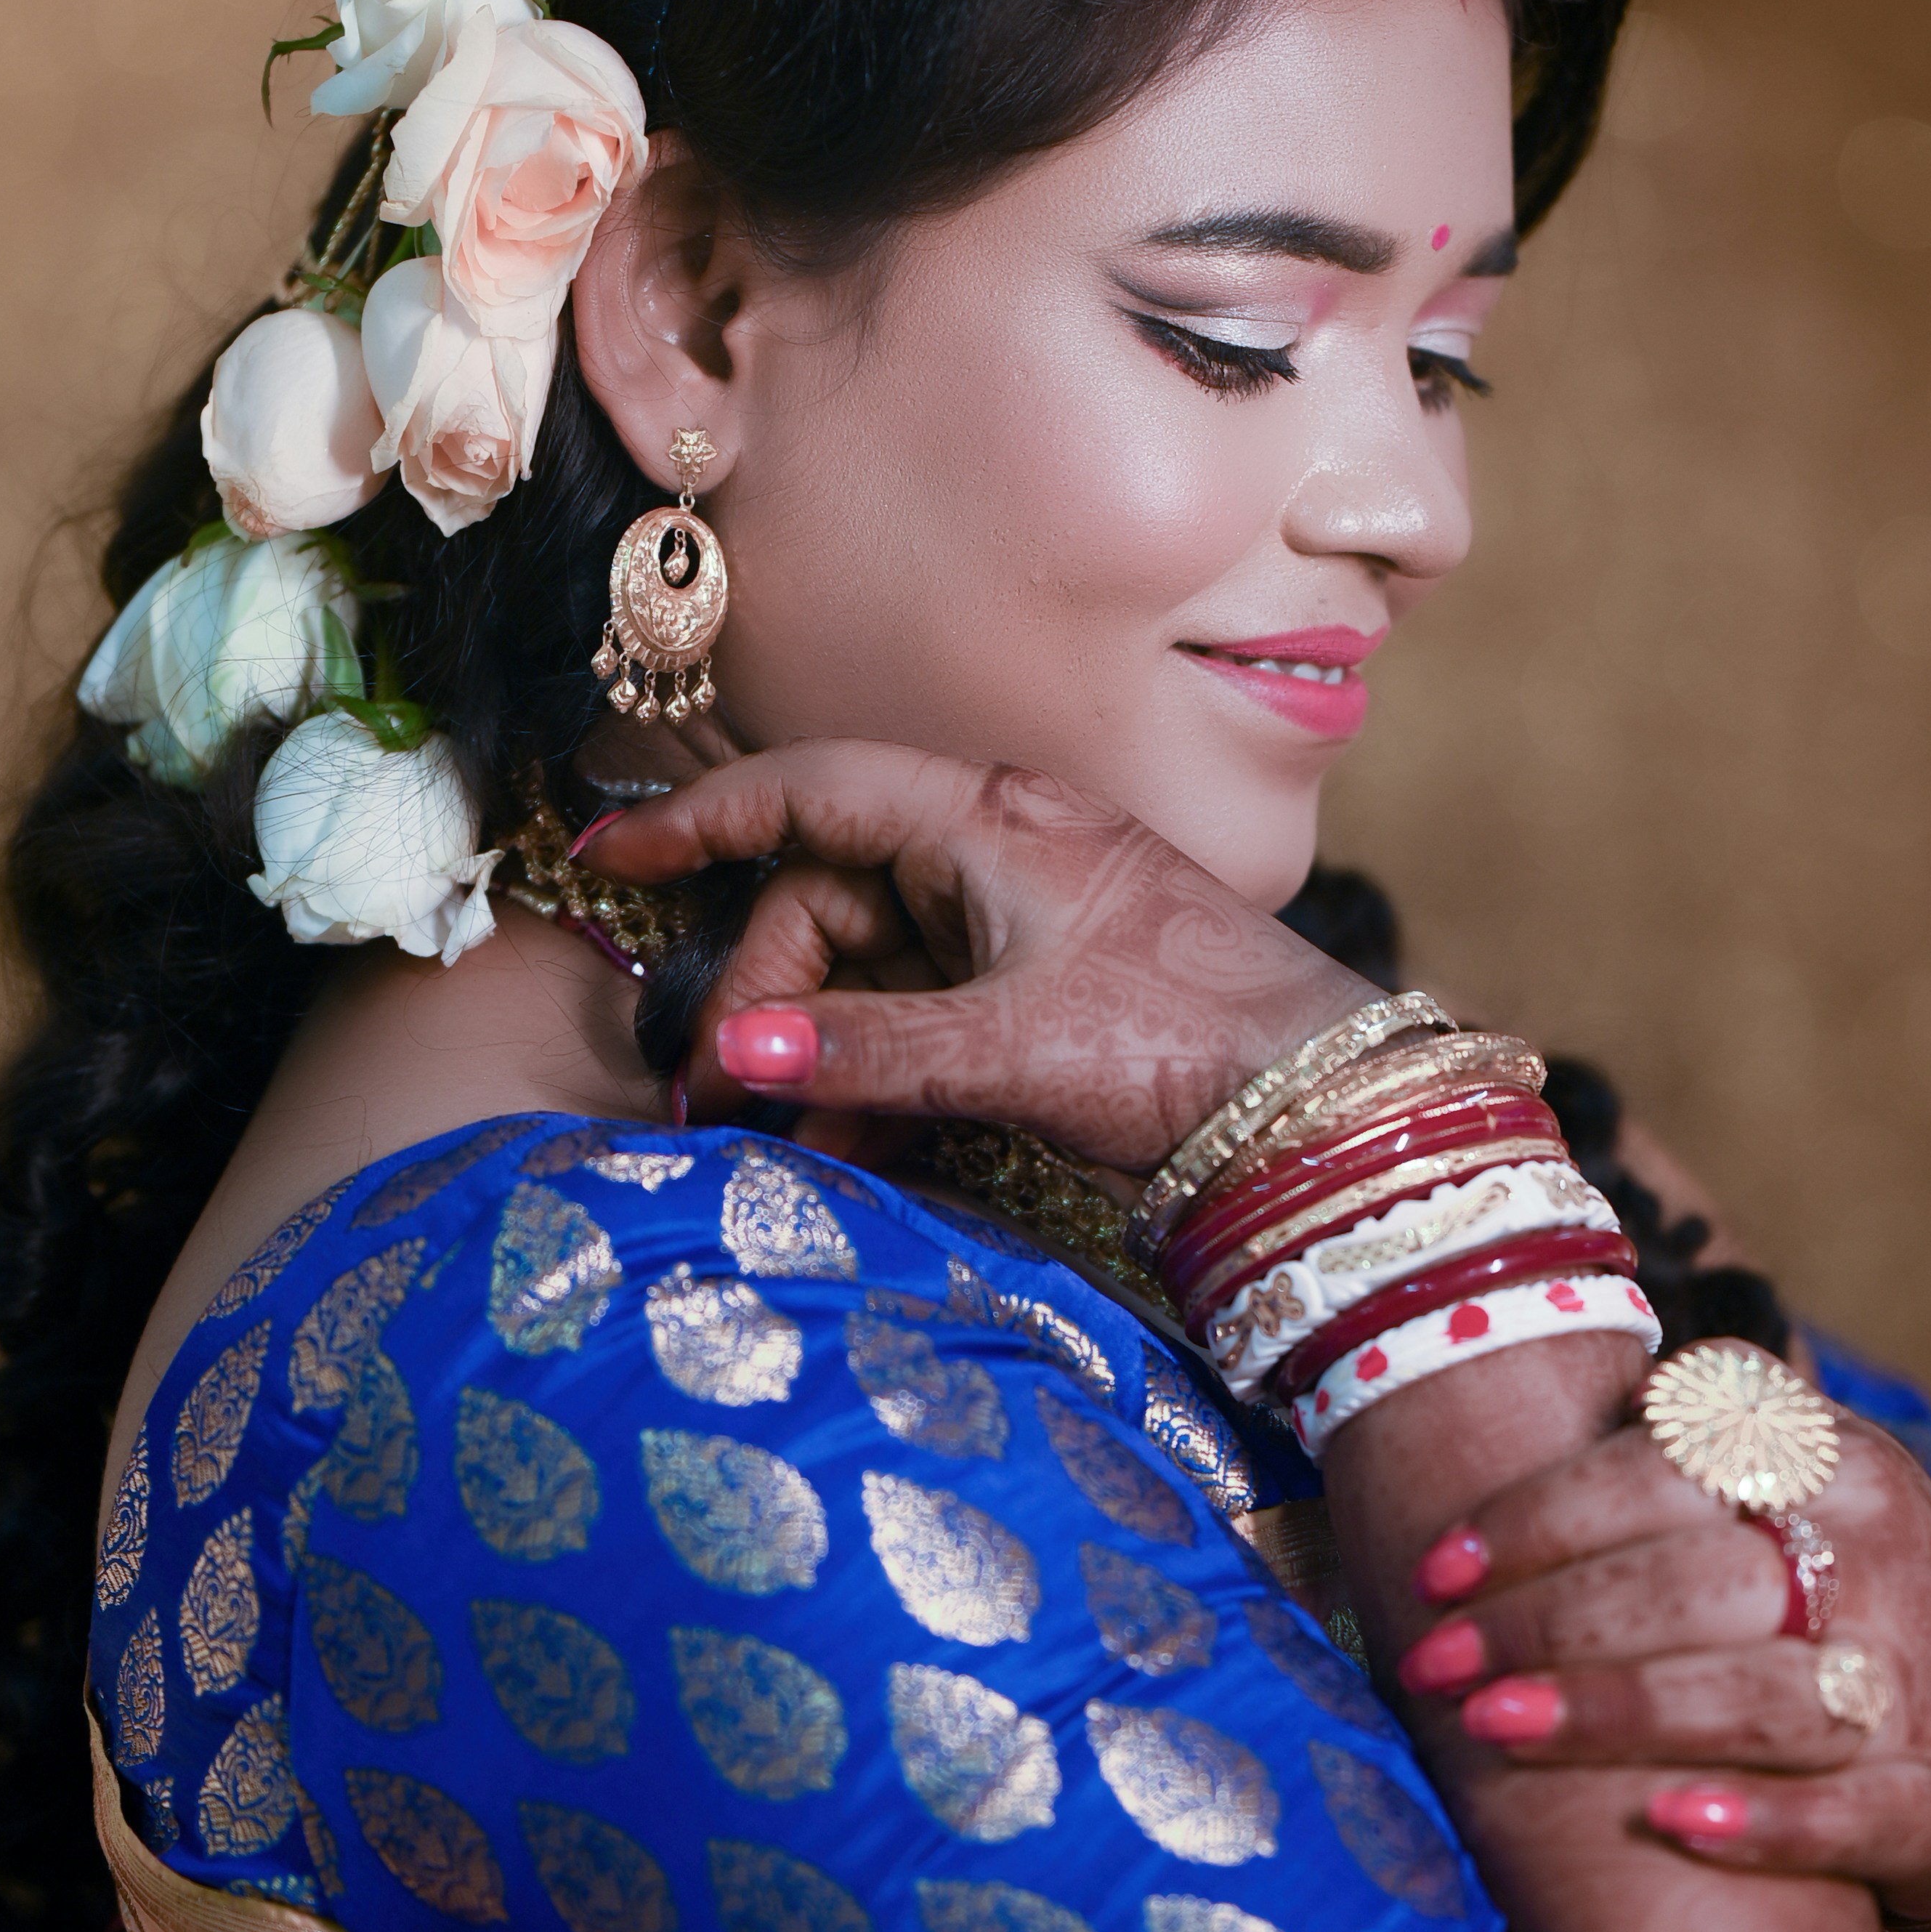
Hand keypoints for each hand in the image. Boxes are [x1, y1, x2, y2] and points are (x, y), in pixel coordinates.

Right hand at [578, 745, 1363, 1171]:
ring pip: (869, 969)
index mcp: (990, 821)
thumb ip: (867, 1051)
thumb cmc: (1188, 1046)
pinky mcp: (1036, 988)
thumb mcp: (1012, 1050)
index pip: (812, 790)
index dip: (702, 818)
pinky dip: (879, 1073)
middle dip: (767, 996)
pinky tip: (860, 1141)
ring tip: (795, 1140)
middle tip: (724, 1094)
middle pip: (826, 898)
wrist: (1321, 1107)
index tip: (609, 856)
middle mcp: (997, 852)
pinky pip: (920, 1014)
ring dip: (821, 1053)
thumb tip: (730, 1061)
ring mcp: (1017, 921)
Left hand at [1390, 1412, 1930, 1930]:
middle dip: (1543, 1619)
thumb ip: (1686, 1448)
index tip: (1437, 1564)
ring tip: (1490, 1727)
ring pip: (1752, 1694)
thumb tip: (1522, 1390)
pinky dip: (1761, 1821)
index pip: (1670, 1463)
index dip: (1543, 1510)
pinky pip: (1846, 1814)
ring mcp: (1919, 1685)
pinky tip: (1668, 1824)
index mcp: (1836, 1464)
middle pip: (1691, 1579)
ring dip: (1612, 1711)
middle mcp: (1884, 1559)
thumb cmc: (1850, 1601)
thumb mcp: (1803, 1494)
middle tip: (1431, 1661)